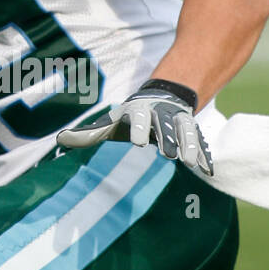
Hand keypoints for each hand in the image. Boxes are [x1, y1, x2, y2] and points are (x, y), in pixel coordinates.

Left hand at [57, 78, 212, 174]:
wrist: (162, 98)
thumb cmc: (130, 117)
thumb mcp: (110, 123)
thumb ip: (88, 134)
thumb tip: (60, 140)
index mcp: (140, 111)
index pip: (139, 118)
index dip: (138, 128)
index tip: (138, 142)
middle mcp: (162, 116)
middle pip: (166, 126)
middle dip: (168, 139)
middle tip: (168, 154)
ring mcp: (180, 123)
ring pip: (187, 133)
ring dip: (189, 146)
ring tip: (192, 163)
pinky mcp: (192, 134)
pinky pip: (200, 144)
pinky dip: (205, 156)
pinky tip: (208, 171)